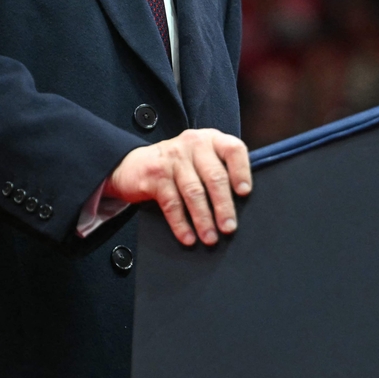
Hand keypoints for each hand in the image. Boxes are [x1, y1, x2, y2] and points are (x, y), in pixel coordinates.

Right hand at [107, 129, 251, 245]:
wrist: (134, 165)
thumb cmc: (179, 165)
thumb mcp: (201, 158)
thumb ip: (220, 168)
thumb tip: (243, 202)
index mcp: (211, 139)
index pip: (233, 149)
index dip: (241, 171)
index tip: (245, 193)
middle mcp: (193, 144)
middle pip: (214, 176)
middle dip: (223, 205)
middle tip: (229, 228)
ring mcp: (173, 158)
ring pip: (194, 192)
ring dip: (204, 219)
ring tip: (210, 238)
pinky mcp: (155, 174)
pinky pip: (172, 203)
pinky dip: (181, 224)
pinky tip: (188, 237)